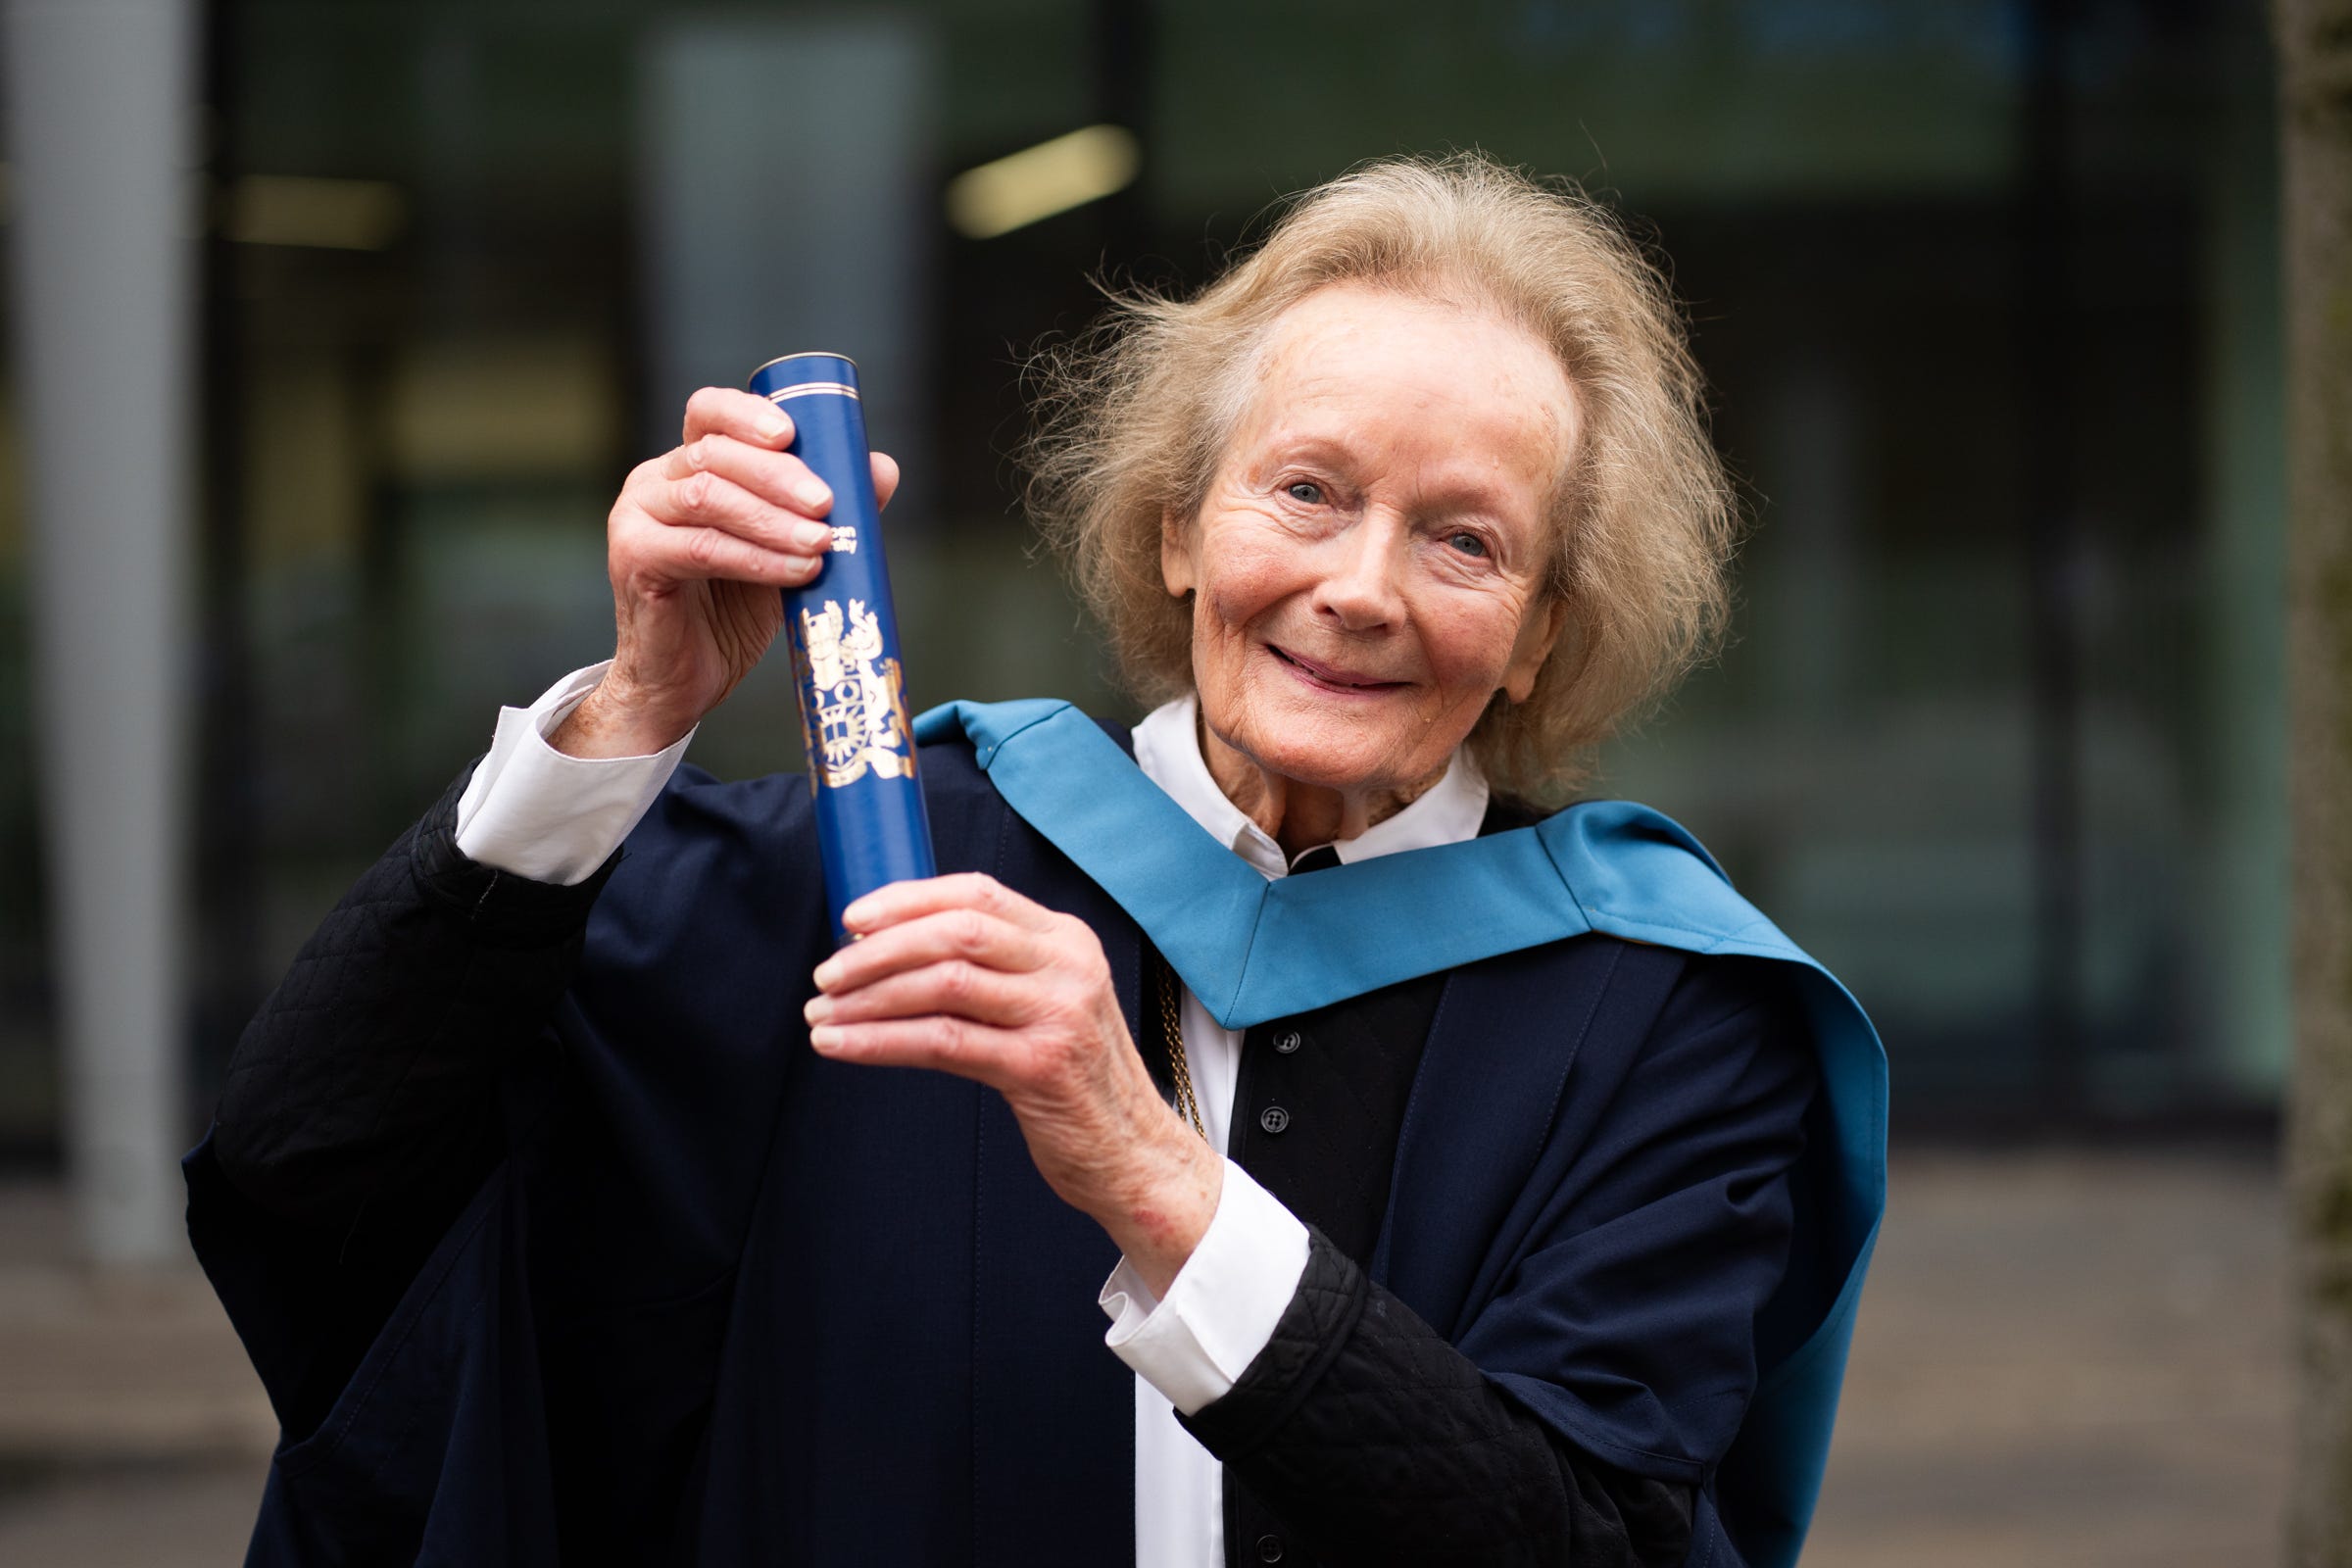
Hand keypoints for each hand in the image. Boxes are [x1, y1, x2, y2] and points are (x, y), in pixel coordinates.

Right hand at [551, 387, 901, 757]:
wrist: (682, 681)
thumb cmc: (730, 613)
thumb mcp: (786, 552)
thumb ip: (825, 509)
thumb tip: (882, 468)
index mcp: (685, 466)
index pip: (708, 412)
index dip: (748, 413)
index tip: (793, 433)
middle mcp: (653, 482)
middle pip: (714, 454)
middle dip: (778, 475)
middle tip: (827, 503)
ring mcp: (635, 518)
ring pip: (707, 497)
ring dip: (773, 519)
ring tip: (822, 542)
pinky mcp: (634, 560)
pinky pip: (701, 549)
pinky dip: (757, 559)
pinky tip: (797, 571)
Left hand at [801, 874, 1221, 1294]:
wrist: (1134, 1153)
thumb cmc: (1078, 1080)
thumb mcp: (1049, 1004)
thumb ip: (996, 972)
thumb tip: (895, 951)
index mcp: (1066, 940)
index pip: (977, 893)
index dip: (907, 899)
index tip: (854, 919)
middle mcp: (1067, 966)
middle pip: (956, 931)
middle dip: (878, 949)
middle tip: (827, 974)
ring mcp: (1057, 1014)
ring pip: (943, 982)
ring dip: (869, 997)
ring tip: (823, 1014)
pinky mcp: (1039, 1067)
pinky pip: (942, 1042)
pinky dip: (880, 1042)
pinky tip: (842, 1046)